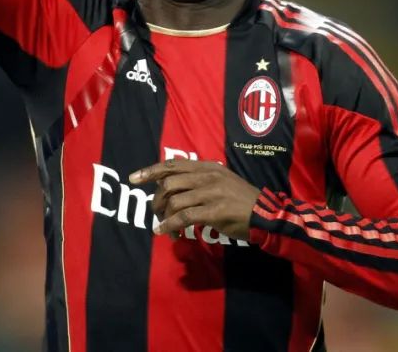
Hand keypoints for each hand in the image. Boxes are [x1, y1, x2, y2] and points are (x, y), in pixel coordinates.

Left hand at [130, 159, 261, 240]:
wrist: (264, 214)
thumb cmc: (241, 199)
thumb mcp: (221, 180)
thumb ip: (199, 178)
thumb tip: (171, 183)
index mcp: (207, 167)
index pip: (173, 164)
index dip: (150, 171)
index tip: (133, 178)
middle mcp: (207, 176)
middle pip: (169, 183)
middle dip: (156, 200)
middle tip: (155, 212)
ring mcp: (211, 193)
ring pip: (174, 202)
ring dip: (163, 216)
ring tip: (163, 227)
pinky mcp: (214, 211)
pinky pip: (184, 217)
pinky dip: (170, 225)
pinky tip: (165, 232)